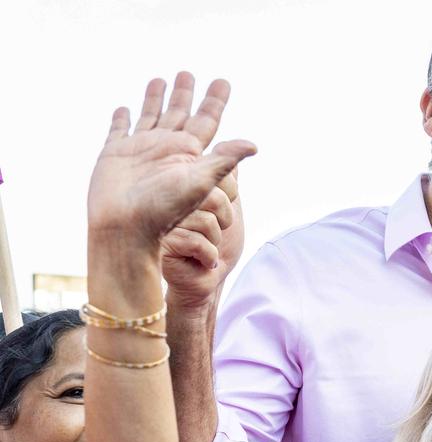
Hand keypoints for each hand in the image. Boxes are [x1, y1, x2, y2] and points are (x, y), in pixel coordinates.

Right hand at [87, 72, 255, 250]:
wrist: (127, 229)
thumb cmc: (165, 209)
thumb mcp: (201, 182)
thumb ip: (224, 161)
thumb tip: (254, 145)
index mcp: (189, 153)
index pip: (207, 120)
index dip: (215, 101)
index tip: (223, 82)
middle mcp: (166, 149)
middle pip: (179, 113)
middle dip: (184, 94)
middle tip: (188, 73)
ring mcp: (140, 151)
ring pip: (150, 116)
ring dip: (155, 99)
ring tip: (160, 80)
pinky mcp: (113, 155)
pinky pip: (118, 131)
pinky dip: (121, 119)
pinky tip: (124, 108)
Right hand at [162, 169, 244, 310]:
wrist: (206, 280)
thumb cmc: (219, 244)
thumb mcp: (231, 206)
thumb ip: (229, 176)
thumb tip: (245, 145)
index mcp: (186, 184)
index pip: (219, 176)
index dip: (229, 199)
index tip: (220, 215)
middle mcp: (172, 196)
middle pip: (214, 197)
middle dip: (223, 222)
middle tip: (210, 234)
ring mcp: (164, 218)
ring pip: (206, 220)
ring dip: (213, 242)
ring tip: (201, 247)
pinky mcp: (161, 239)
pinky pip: (197, 241)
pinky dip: (207, 256)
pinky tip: (200, 260)